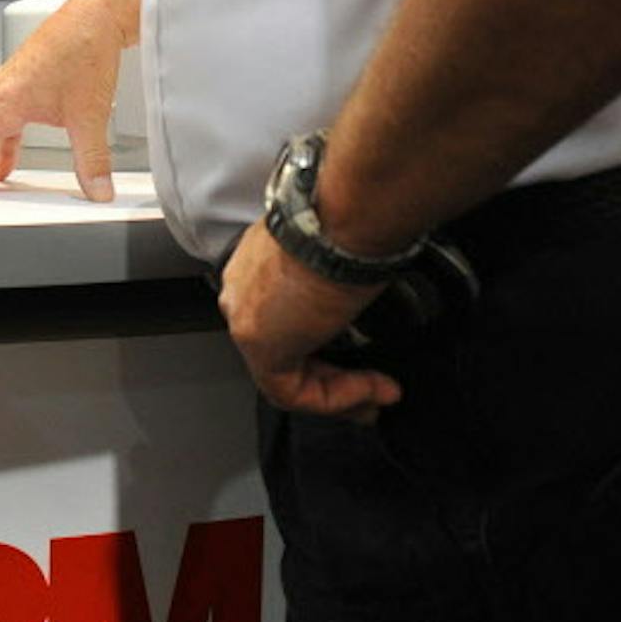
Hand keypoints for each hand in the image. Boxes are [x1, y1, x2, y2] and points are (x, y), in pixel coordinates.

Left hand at [218, 220, 402, 420]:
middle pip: (284, 350)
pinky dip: (336, 397)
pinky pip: (293, 391)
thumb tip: (364, 303)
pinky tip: (369, 389)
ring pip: (286, 375)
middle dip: (332, 377)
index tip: (356, 354)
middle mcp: (241, 292)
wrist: (341, 224)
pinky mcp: (260, 346)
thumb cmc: (344, 224)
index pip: (282, 318)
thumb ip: (337, 286)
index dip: (321, 346)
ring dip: (340, 391)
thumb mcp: (338, 257)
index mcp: (255, 264)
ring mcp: (246, 319)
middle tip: (371, 389)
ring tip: (379, 392)